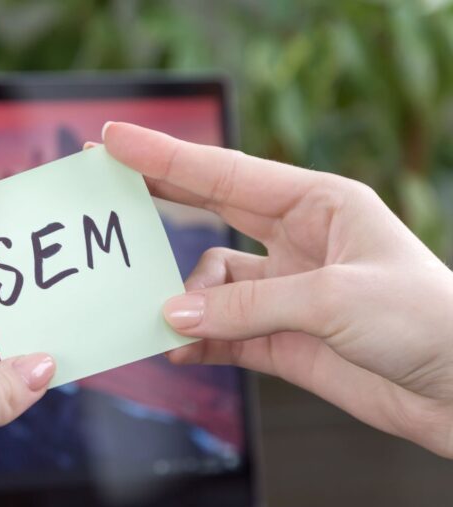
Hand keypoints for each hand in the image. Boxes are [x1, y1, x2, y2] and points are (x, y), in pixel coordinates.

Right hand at [101, 122, 452, 457]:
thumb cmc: (425, 321)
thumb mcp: (333, 299)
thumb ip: (246, 306)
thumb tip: (171, 316)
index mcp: (318, 204)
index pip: (226, 174)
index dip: (164, 157)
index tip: (113, 141)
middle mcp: (295, 242)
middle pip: (207, 213)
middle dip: (156, 203)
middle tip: (102, 191)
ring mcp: (284, 293)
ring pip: (207, 287)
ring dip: (185, 304)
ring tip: (165, 322)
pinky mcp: (278, 340)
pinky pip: (218, 335)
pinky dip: (195, 343)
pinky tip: (177, 350)